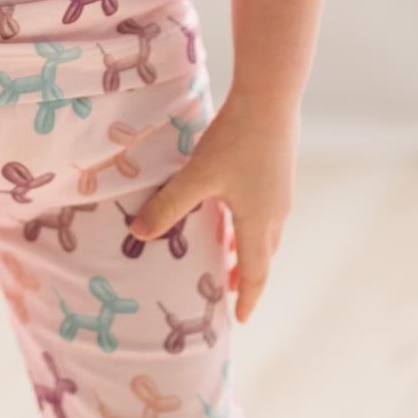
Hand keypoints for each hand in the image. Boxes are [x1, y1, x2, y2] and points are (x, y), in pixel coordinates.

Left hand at [126, 89, 296, 322]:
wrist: (271, 98)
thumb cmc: (235, 140)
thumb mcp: (197, 176)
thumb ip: (168, 206)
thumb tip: (136, 234)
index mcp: (259, 222)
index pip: (256, 272)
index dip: (248, 297)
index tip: (240, 319)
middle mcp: (276, 213)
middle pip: (263, 255)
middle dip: (247, 276)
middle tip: (231, 292)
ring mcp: (281, 192)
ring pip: (266, 233)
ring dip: (249, 249)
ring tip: (230, 253)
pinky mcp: (279, 173)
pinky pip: (266, 212)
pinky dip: (251, 225)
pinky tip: (234, 208)